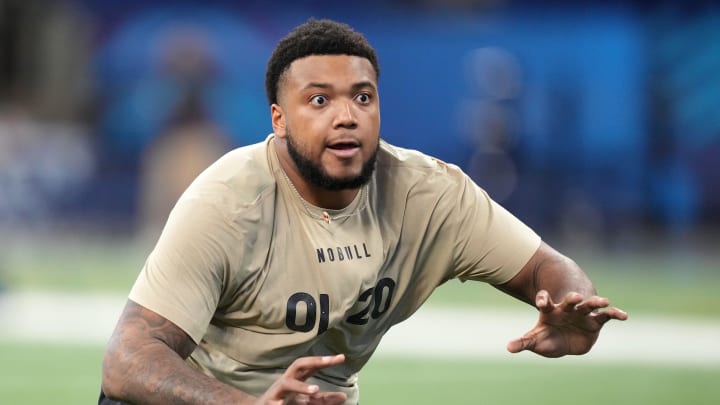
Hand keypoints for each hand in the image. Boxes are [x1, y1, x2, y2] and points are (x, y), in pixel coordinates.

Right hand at [256, 354, 347, 404]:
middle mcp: (286, 381)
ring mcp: (276, 392)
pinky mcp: (267, 403)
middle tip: (329, 361)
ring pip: (287, 384)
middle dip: (313, 361)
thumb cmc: (284, 402)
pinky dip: (278, 404)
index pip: (311, 366)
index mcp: (296, 379)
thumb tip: (343, 397)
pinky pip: (275, 403)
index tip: (342, 357)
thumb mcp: (305, 400)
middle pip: (298, 365)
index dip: (325, 361)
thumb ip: (323, 399)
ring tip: (315, 390)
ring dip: (301, 386)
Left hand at [507, 290, 627, 357]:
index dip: (543, 299)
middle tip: (575, 297)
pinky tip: (624, 316)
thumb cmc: (549, 337)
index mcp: (550, 311)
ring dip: (595, 302)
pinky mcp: (596, 321)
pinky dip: (615, 314)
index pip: (545, 301)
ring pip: (589, 304)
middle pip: (570, 301)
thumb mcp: (536, 340)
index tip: (542, 299)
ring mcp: (582, 313)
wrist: (565, 338)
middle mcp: (567, 309)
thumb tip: (509, 348)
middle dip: (572, 298)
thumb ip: (524, 342)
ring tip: (603, 301)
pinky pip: (606, 316)